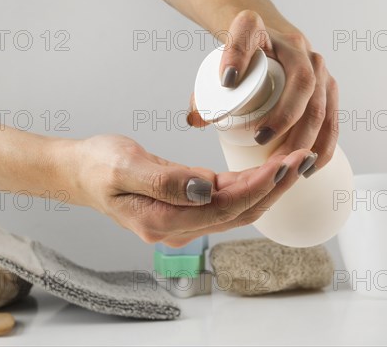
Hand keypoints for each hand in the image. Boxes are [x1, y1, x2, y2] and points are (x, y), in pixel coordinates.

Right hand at [68, 134, 311, 245]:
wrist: (82, 172)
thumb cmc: (97, 166)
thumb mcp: (123, 167)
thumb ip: (164, 182)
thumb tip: (206, 189)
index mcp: (164, 220)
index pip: (225, 207)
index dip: (259, 187)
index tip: (285, 163)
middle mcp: (180, 228)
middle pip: (241, 212)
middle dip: (276, 187)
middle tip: (305, 159)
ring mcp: (186, 220)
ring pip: (239, 207)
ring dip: (269, 186)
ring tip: (296, 162)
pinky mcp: (189, 206)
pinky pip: (227, 199)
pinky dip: (251, 184)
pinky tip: (269, 169)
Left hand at [187, 10, 338, 177]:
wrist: (267, 42)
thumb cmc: (241, 60)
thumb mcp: (220, 65)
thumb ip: (204, 91)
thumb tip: (197, 120)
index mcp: (262, 29)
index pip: (247, 32)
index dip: (237, 54)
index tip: (226, 81)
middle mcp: (296, 45)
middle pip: (301, 83)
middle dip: (285, 116)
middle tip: (260, 140)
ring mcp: (317, 67)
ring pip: (320, 104)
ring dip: (306, 138)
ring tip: (285, 161)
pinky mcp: (328, 87)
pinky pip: (332, 118)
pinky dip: (324, 144)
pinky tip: (311, 165)